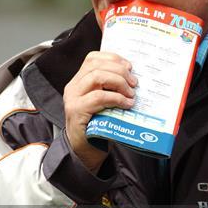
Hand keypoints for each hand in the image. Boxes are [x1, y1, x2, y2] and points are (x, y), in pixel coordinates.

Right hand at [63, 51, 136, 172]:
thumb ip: (111, 88)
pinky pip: (99, 97)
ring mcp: (73, 98)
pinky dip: (116, 98)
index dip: (113, 58)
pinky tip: (126, 104)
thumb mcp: (104, 101)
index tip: (129, 67)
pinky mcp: (77, 111)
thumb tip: (134, 78)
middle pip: (96, 65)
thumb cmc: (98, 124)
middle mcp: (73, 86)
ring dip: (119, 82)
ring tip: (131, 93)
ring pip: (97, 77)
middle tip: (134, 83)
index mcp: (79, 80)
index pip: (93, 58)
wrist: (84, 149)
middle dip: (119, 71)